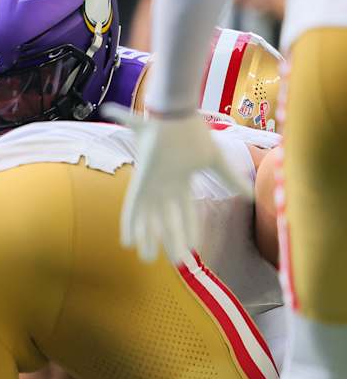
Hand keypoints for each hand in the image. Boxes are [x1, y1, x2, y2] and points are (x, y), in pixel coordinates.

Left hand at [106, 105, 249, 264]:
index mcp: (181, 182)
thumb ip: (230, 179)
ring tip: (148, 259)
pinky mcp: (139, 182)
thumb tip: (250, 195)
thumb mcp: (215, 161)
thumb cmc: (193, 135)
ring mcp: (151, 186)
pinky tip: (128, 241)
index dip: (190, 229)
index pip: (186, 212)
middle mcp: (165, 187)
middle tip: (177, 262)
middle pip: (168, 220)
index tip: (193, 248)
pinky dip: (131, 224)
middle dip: (172, 240)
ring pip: (150, 218)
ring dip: (149, 238)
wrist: (175, 117)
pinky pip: (132, 208)